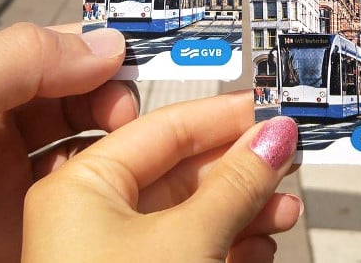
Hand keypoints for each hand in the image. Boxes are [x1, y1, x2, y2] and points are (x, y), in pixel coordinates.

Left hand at [0, 22, 135, 262]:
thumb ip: (20, 58)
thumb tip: (102, 43)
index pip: (51, 55)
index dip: (93, 52)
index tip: (132, 60)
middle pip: (74, 101)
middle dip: (108, 97)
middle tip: (122, 113)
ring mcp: (6, 193)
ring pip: (82, 155)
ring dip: (109, 146)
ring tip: (120, 154)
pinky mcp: (17, 244)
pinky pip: (74, 212)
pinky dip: (98, 198)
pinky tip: (102, 197)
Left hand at [22, 92, 302, 262]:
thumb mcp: (177, 241)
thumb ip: (230, 184)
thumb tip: (270, 138)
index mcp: (76, 187)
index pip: (162, 128)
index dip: (220, 116)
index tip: (268, 111)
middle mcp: (85, 221)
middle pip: (180, 175)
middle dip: (239, 169)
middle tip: (284, 157)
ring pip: (187, 220)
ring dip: (242, 212)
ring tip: (282, 206)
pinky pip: (182, 256)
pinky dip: (224, 249)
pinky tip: (258, 250)